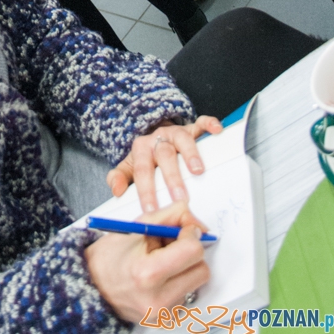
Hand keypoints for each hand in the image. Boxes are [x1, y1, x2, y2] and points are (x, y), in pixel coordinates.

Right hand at [85, 202, 209, 323]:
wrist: (93, 286)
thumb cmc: (110, 256)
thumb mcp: (136, 227)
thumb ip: (169, 217)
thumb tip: (194, 220)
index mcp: (148, 273)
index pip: (193, 251)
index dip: (191, 235)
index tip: (183, 230)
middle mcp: (158, 298)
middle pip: (201, 269)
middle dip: (191, 253)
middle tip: (171, 245)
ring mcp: (164, 313)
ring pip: (197, 283)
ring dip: (186, 268)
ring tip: (162, 262)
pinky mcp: (167, 321)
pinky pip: (188, 295)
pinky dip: (179, 283)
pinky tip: (161, 278)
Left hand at [106, 116, 222, 212]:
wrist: (156, 135)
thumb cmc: (146, 158)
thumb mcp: (129, 167)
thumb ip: (120, 178)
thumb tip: (116, 190)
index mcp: (142, 149)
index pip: (143, 171)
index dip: (146, 190)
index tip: (150, 210)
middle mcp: (158, 139)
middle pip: (164, 156)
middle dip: (172, 177)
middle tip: (180, 198)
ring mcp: (176, 132)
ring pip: (183, 139)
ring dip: (191, 154)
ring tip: (198, 171)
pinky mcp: (191, 128)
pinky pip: (200, 123)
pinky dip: (209, 124)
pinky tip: (216, 130)